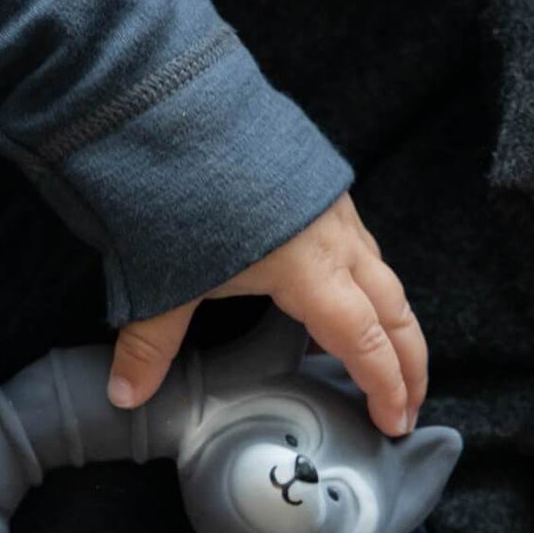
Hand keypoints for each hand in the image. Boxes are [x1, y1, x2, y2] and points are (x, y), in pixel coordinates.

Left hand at [107, 192, 427, 435]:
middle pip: (394, 311)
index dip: (384, 385)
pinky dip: (364, 283)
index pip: (364, 341)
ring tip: (385, 359)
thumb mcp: (162, 283)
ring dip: (391, 321)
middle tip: (407, 406)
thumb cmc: (182, 194)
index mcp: (310, 271)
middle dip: (408, 362)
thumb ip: (148, 344)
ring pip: (382, 275)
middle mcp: (336, 240)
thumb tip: (124, 395)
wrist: (184, 110)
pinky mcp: (320, 188)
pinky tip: (342, 297)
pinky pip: (359, 245)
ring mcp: (333, 210)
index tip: (393, 421)